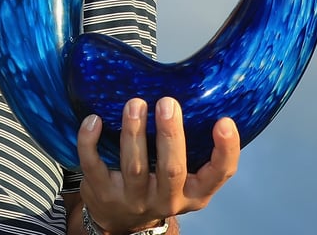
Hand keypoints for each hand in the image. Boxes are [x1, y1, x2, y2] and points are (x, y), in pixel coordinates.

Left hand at [77, 97, 239, 233]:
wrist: (120, 220)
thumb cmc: (156, 187)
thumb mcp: (183, 179)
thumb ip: (190, 151)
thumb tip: (193, 97)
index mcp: (194, 193)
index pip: (218, 175)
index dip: (225, 151)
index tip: (224, 122)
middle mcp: (167, 199)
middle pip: (172, 169)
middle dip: (170, 135)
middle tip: (168, 103)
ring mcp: (133, 198)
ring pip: (134, 166)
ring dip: (134, 132)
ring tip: (135, 103)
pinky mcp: (103, 193)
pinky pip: (94, 165)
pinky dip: (90, 141)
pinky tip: (94, 119)